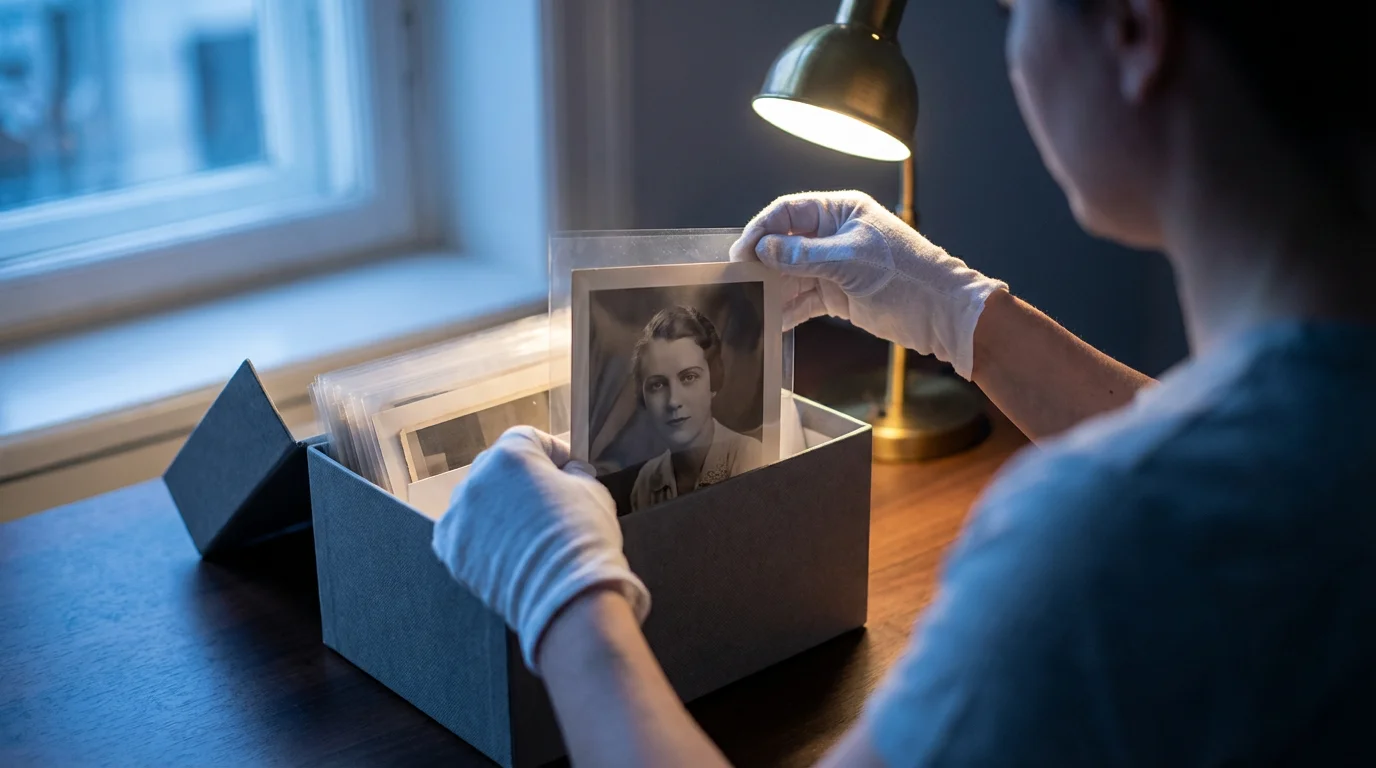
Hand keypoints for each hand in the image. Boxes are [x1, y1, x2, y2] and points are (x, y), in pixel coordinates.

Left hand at [431, 426, 650, 671]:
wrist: (565, 597)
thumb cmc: (584, 536)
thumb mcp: (593, 489)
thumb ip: (574, 472)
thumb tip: (566, 473)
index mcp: (510, 455)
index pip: (529, 438)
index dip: (552, 453)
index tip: (568, 471)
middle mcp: (475, 479)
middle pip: (498, 468)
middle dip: (521, 480)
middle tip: (547, 503)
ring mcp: (458, 516)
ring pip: (479, 501)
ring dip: (499, 509)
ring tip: (526, 532)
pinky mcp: (451, 550)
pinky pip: (466, 532)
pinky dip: (483, 537)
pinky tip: (508, 552)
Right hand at [729, 190, 1006, 379]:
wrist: (941, 313)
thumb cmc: (906, 275)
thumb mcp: (850, 261)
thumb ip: (803, 255)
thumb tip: (764, 249)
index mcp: (841, 211)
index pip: (789, 211)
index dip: (762, 229)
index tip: (741, 252)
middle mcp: (835, 235)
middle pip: (786, 242)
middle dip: (763, 260)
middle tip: (738, 280)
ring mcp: (836, 266)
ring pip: (792, 273)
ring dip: (773, 288)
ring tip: (750, 303)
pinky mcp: (839, 295)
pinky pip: (805, 299)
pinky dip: (789, 309)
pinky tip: (772, 320)